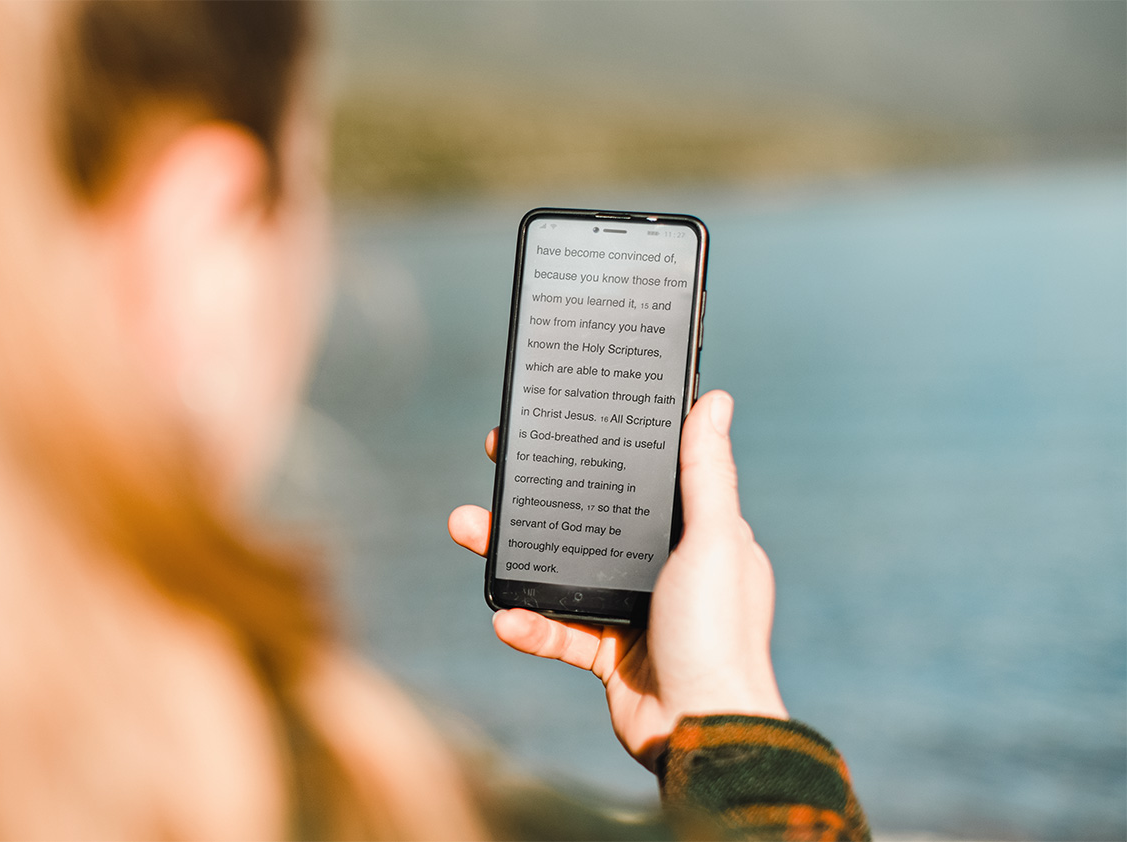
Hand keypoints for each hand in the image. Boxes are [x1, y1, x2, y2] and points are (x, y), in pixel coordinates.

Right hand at [448, 391, 786, 770]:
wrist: (704, 731)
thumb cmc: (720, 632)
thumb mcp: (715, 541)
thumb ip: (708, 474)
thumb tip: (716, 400)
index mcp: (694, 534)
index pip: (642, 478)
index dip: (601, 449)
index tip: (560, 425)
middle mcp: (664, 567)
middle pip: (590, 520)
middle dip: (538, 496)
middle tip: (496, 464)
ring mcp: (634, 610)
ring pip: (562, 571)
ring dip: (513, 554)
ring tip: (467, 528)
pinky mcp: (607, 653)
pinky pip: (559, 630)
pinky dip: (530, 625)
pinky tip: (505, 619)